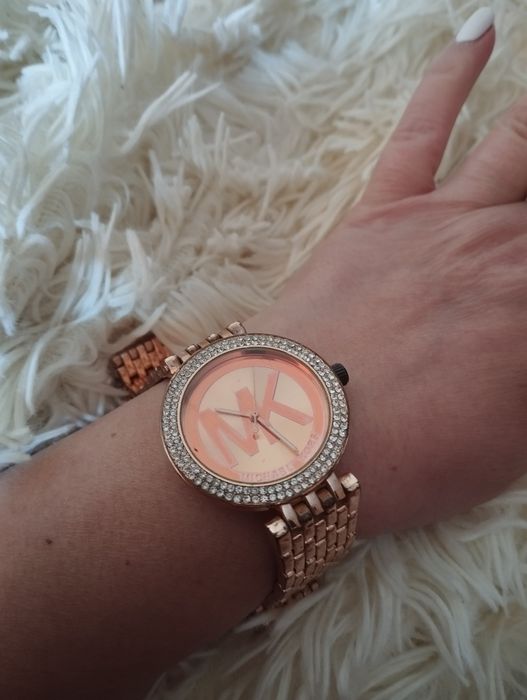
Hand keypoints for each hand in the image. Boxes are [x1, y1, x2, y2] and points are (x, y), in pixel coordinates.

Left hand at [247, 24, 526, 537]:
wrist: (304, 445)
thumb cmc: (411, 463)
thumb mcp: (512, 445)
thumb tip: (521, 348)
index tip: (522, 311)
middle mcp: (514, 255)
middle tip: (519, 243)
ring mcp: (452, 221)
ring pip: (521, 145)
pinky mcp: (386, 208)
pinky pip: (425, 123)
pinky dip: (453, 73)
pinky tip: (480, 32)